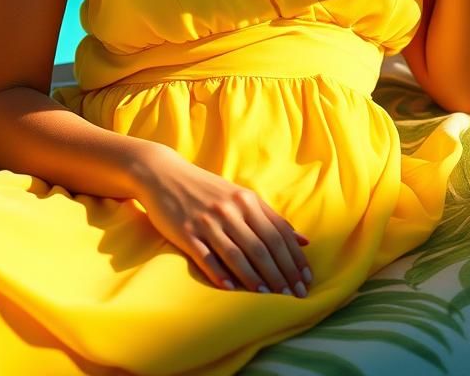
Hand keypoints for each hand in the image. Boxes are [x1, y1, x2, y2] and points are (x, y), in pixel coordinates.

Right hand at [133, 143, 312, 296]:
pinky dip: (220, 274)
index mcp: (247, 199)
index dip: (294, 258)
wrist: (164, 174)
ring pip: (238, 254)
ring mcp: (208, 221)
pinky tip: (231, 289)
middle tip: (294, 295)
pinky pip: (207, 257)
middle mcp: (230, 209)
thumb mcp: (240, 196)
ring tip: (268, 296)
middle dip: (281, 273)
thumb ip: (271, 217)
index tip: (305, 279)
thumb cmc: (207, 188)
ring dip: (255, 278)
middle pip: (262, 247)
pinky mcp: (186, 232)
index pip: (278, 233)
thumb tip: (304, 240)